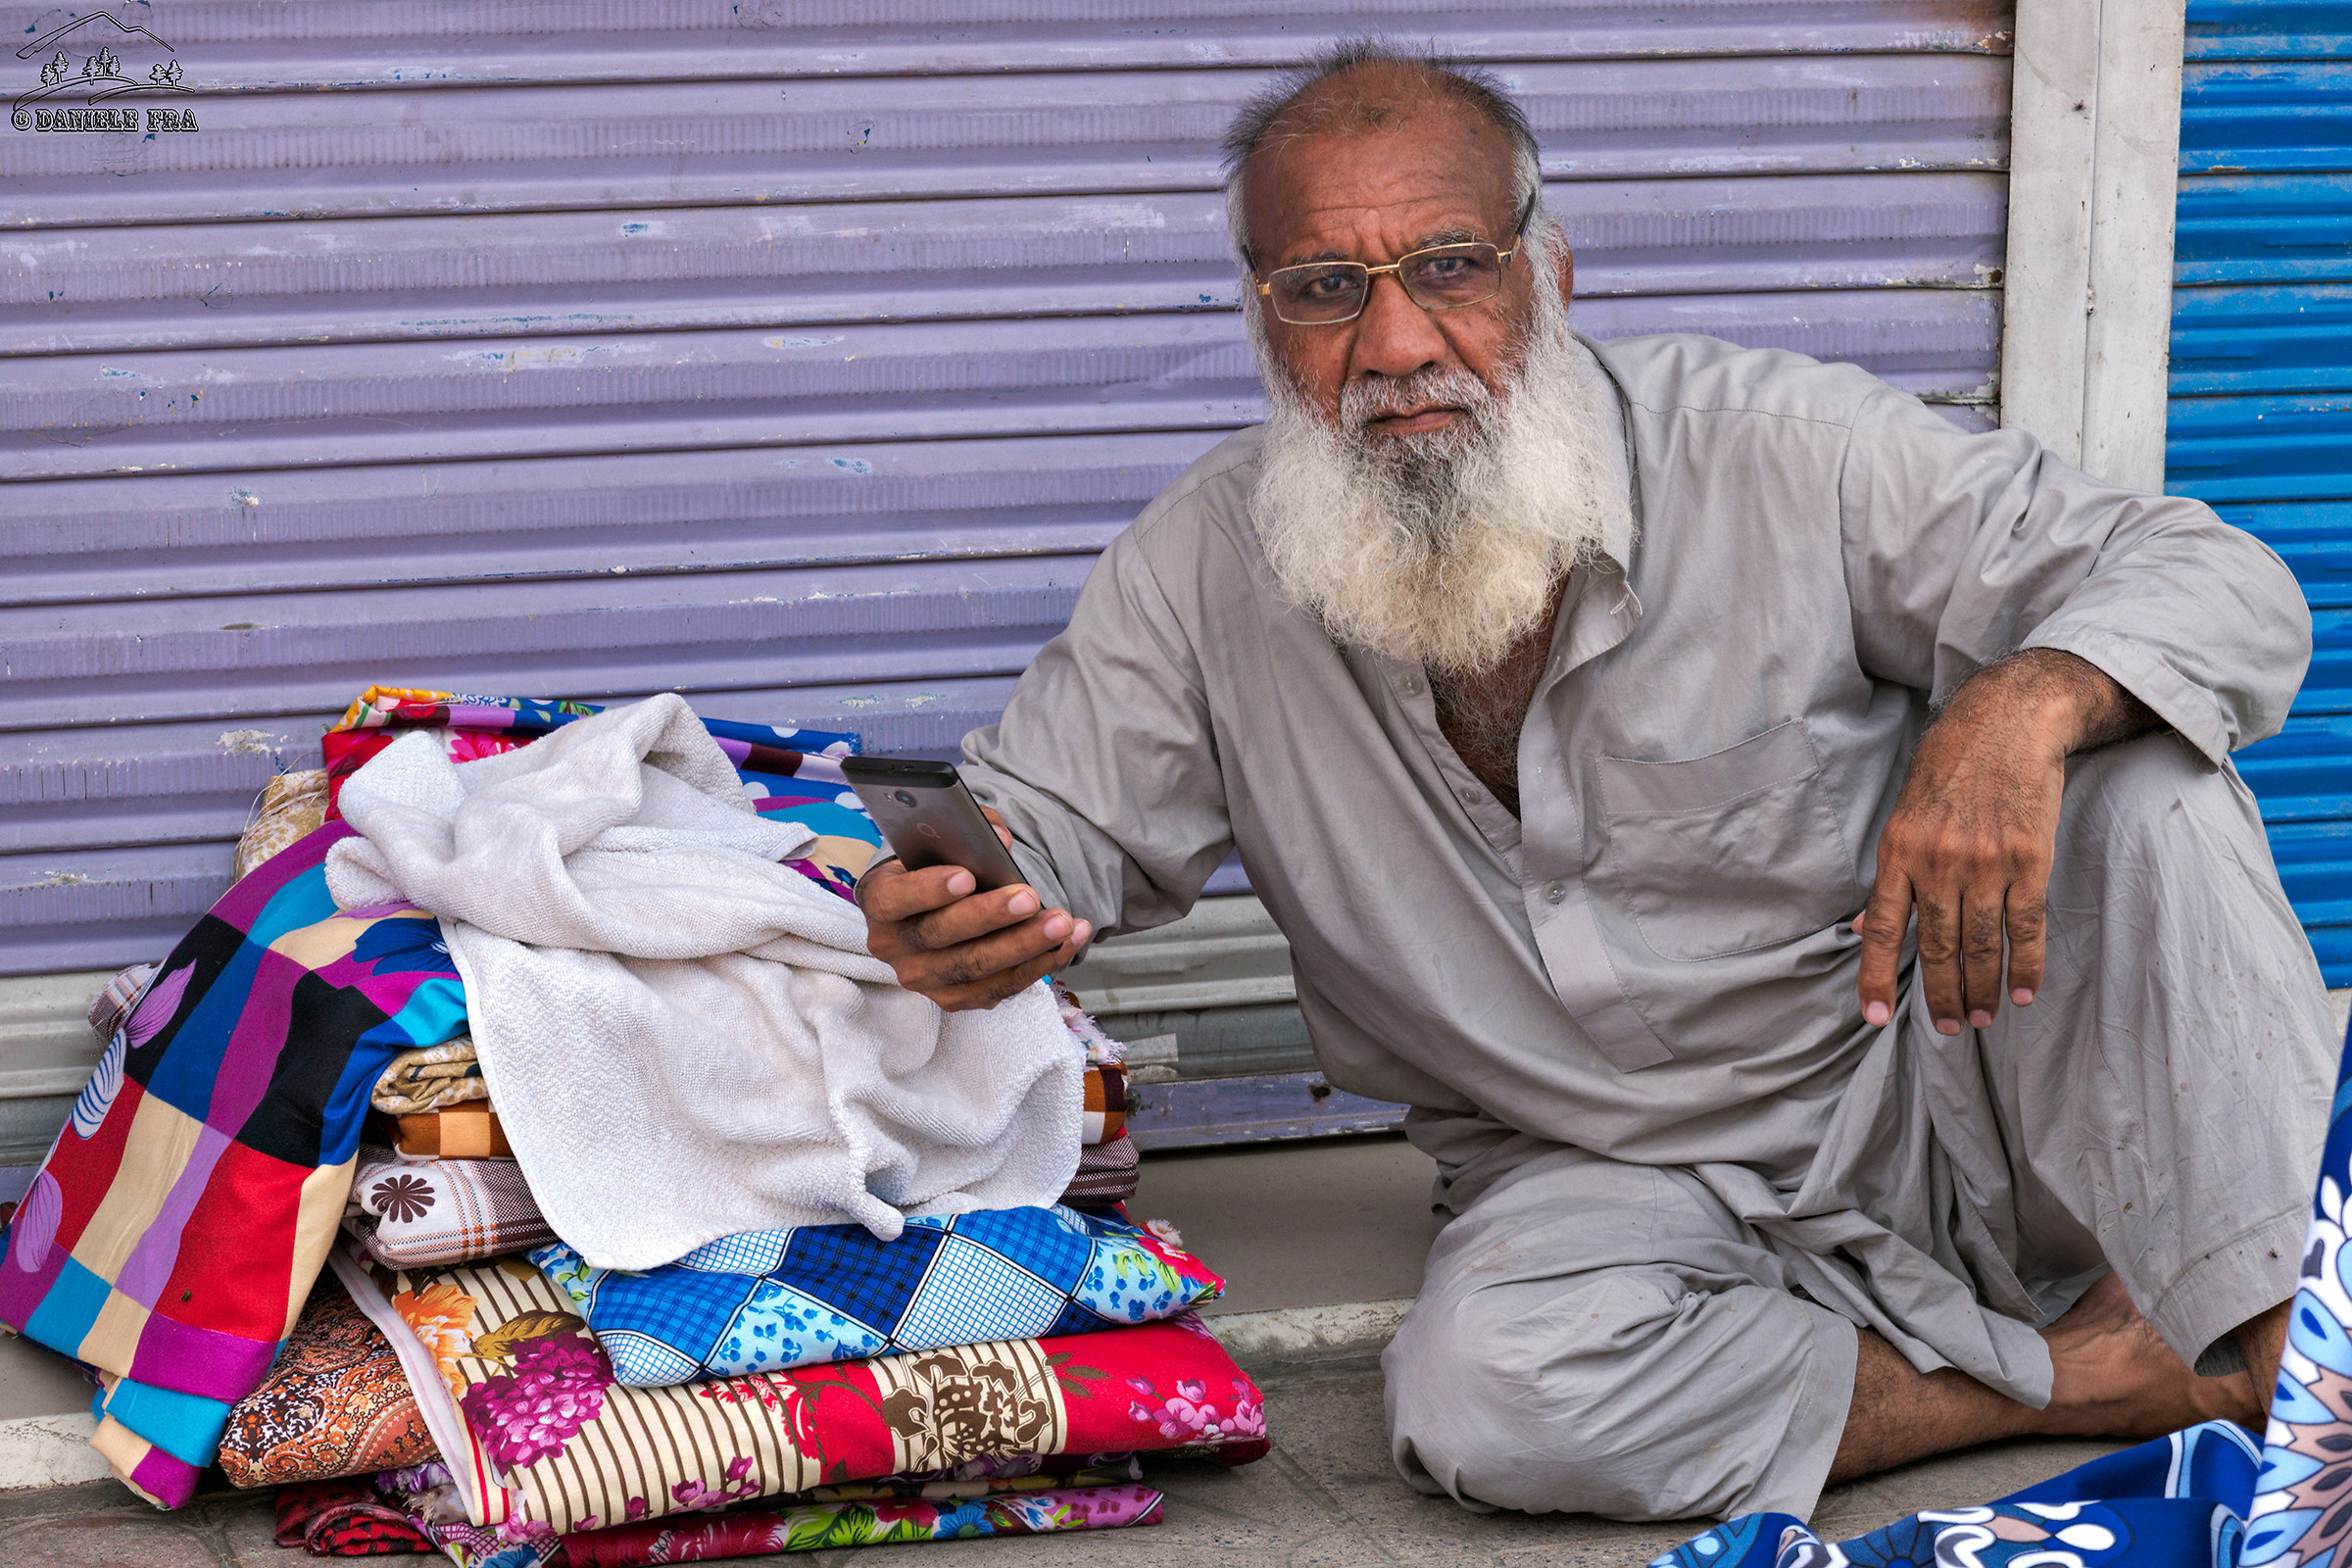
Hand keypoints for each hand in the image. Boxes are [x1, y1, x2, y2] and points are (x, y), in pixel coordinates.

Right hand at [858, 806, 1092, 1010]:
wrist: (927, 914)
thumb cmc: (935, 868)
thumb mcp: (938, 843)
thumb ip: (968, 831)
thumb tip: (1000, 838)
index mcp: (880, 901)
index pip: (894, 899)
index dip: (928, 890)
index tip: (967, 876)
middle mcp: (892, 947)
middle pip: (940, 936)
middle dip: (990, 916)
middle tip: (1029, 897)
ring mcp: (922, 979)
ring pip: (975, 967)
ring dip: (1024, 945)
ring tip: (1061, 922)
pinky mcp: (953, 999)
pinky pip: (1000, 987)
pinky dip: (1040, 964)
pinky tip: (1069, 940)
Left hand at [1856, 649, 2155, 1034]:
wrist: (2008, 724)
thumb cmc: (1951, 768)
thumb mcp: (1903, 814)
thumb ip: (1891, 875)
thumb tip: (1868, 926)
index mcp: (1899, 852)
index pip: (1884, 929)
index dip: (1875, 976)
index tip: (1873, 1016)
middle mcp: (1938, 862)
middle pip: (1936, 947)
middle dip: (1941, 995)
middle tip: (1949, 1027)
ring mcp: (1986, 864)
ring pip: (1981, 944)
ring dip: (1983, 989)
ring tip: (1982, 1017)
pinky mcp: (2030, 861)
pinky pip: (2027, 926)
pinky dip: (2025, 965)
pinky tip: (2022, 992)